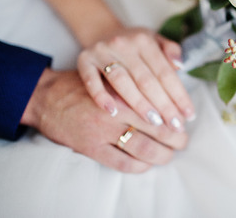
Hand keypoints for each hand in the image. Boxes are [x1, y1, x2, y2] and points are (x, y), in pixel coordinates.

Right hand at [21, 69, 187, 172]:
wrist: (47, 97)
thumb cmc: (84, 83)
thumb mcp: (110, 70)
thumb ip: (137, 73)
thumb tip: (174, 71)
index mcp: (122, 85)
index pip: (159, 102)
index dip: (177, 111)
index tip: (187, 117)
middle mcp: (115, 108)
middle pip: (156, 126)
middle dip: (176, 136)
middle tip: (183, 139)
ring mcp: (102, 130)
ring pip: (143, 147)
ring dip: (162, 154)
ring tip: (170, 153)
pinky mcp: (90, 147)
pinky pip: (121, 162)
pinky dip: (139, 166)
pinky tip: (147, 163)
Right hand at [77, 27, 195, 131]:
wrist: (101, 33)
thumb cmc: (135, 45)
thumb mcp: (155, 40)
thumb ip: (170, 50)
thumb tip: (180, 65)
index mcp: (144, 40)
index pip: (165, 72)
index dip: (179, 95)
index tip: (189, 115)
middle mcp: (123, 44)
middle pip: (146, 80)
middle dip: (163, 105)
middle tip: (175, 127)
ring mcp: (102, 52)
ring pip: (122, 82)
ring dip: (139, 104)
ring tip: (154, 122)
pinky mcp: (83, 60)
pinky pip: (91, 80)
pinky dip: (100, 96)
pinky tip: (113, 113)